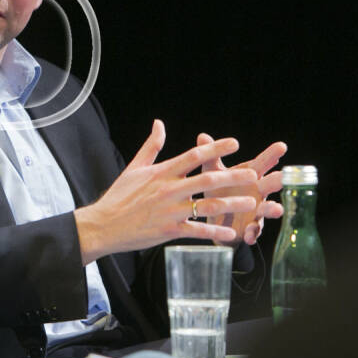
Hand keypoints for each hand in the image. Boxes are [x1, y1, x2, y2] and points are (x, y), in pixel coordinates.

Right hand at [74, 120, 259, 263]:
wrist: (104, 224)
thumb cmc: (119, 196)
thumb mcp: (134, 167)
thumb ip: (151, 145)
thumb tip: (159, 123)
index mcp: (161, 172)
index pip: (192, 156)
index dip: (215, 148)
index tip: (234, 142)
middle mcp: (168, 190)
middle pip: (206, 180)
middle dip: (232, 177)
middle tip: (254, 175)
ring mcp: (170, 211)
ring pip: (206, 206)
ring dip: (230, 204)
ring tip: (251, 203)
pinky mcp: (169, 230)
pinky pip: (196, 231)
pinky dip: (214, 232)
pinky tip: (230, 234)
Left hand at [199, 133, 285, 245]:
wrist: (214, 219)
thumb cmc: (218, 190)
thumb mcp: (212, 173)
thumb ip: (211, 156)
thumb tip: (202, 135)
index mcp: (250, 176)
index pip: (262, 163)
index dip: (271, 154)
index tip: (281, 146)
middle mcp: (257, 192)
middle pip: (270, 184)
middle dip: (278, 181)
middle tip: (283, 177)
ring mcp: (256, 210)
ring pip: (267, 209)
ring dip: (272, 209)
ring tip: (277, 209)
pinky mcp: (249, 228)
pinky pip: (253, 231)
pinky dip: (252, 232)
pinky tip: (250, 234)